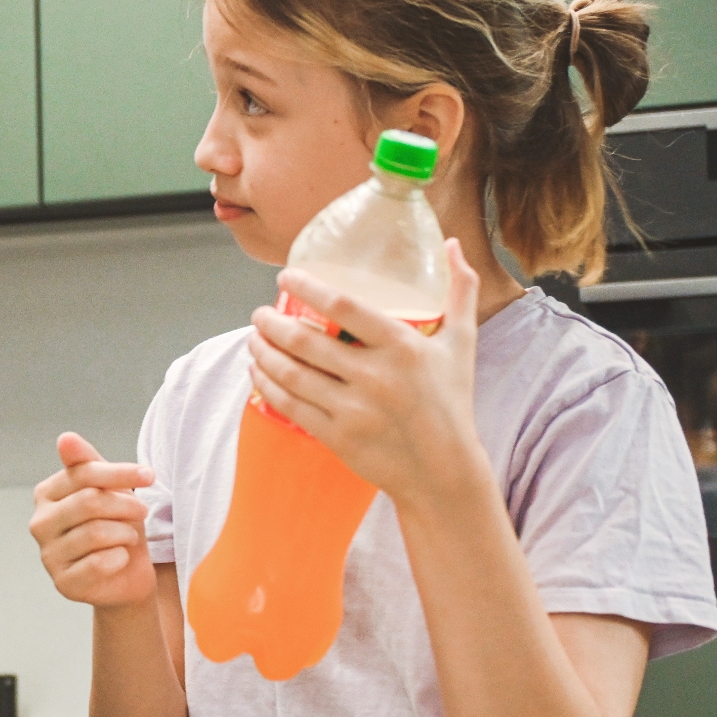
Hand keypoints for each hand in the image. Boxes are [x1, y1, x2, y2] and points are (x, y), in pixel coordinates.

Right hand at [30, 431, 156, 607]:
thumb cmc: (117, 524)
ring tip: (128, 536)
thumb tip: (65, 438)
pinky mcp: (64, 583)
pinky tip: (120, 558)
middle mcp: (40, 524)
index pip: (82, 474)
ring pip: (95, 532)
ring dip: (125, 533)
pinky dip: (120, 558)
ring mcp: (48, 556)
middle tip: (141, 511)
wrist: (125, 574)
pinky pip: (98, 564)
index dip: (119, 472)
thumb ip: (87, 463)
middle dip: (125, 504)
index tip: (150, 474)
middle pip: (89, 501)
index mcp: (46, 494)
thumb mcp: (109, 489)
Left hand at [248, 241, 486, 506]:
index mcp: (403, 346)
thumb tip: (453, 244)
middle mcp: (375, 377)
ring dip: (263, 352)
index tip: (285, 277)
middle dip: (271, 323)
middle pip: (305, 341)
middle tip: (259, 313)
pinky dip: (267, 385)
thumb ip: (461, 291)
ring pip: (290, 373)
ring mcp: (353, 410)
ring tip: (254, 338)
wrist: (443, 472)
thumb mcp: (462, 343)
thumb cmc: (452, 403)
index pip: (344, 308)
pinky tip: (258, 371)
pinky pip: (289, 406)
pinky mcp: (337, 437)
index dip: (308, 288)